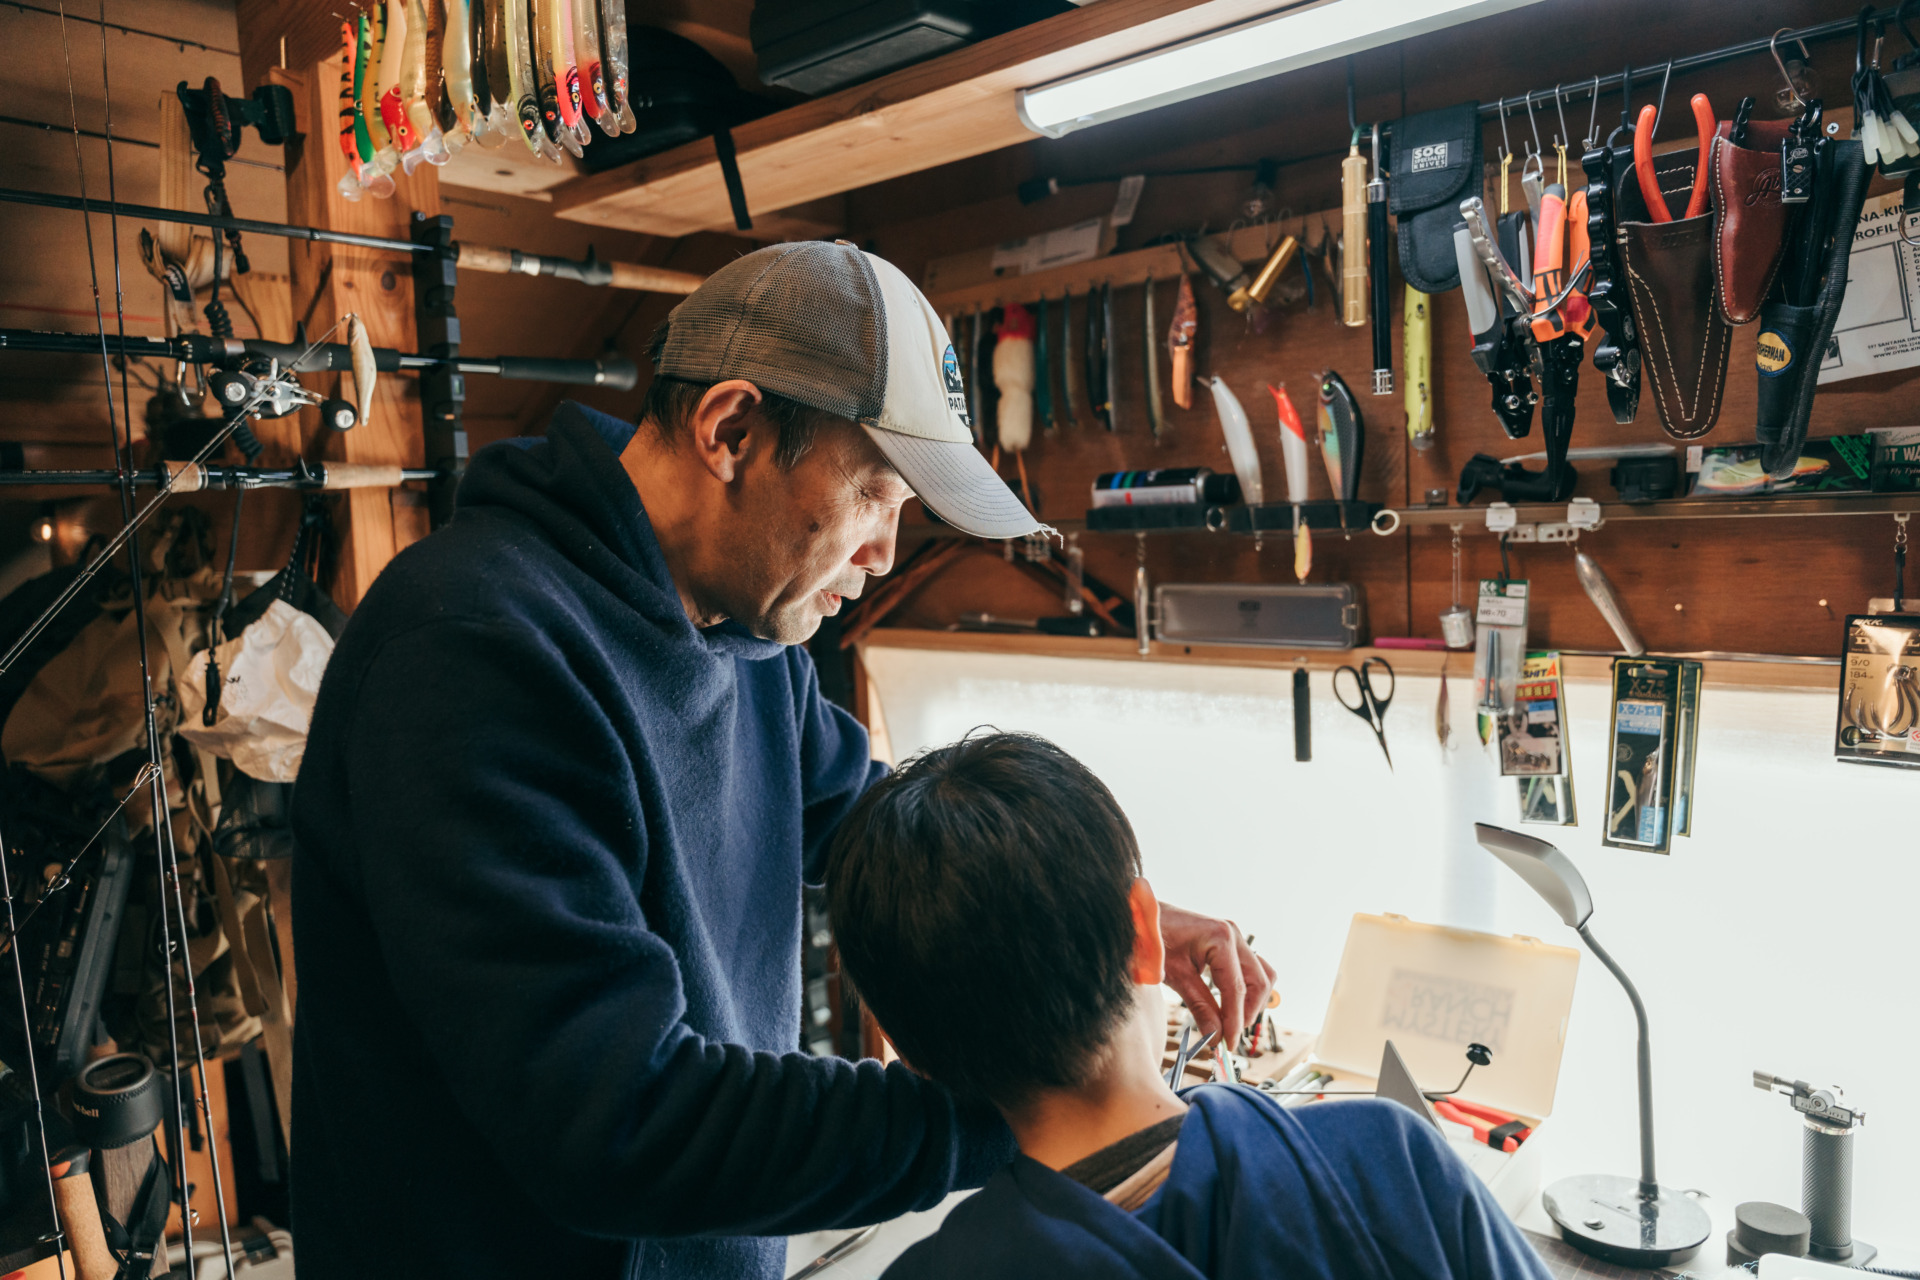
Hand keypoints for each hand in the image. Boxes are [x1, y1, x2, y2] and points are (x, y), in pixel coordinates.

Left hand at [1158, 902, 1275, 1046]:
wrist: (1142, 918)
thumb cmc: (1154, 940)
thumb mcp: (1175, 976)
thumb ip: (1199, 1006)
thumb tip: (1217, 1036)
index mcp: (1221, 939)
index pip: (1237, 989)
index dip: (1235, 1021)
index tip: (1228, 1045)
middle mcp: (1234, 935)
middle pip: (1259, 982)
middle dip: (1248, 1012)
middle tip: (1229, 1035)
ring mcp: (1235, 937)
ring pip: (1261, 975)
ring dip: (1252, 1001)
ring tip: (1231, 1022)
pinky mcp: (1231, 943)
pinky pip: (1251, 969)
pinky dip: (1246, 989)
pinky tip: (1229, 1005)